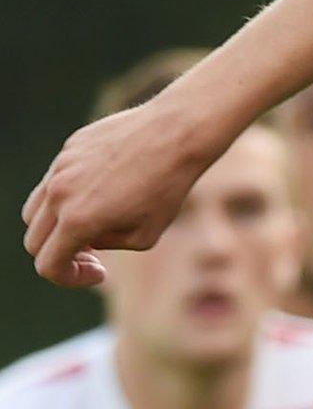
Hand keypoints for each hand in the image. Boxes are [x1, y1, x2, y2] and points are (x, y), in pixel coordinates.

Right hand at [22, 102, 217, 286]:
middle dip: (60, 254)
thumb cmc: (170, 186)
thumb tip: (85, 238)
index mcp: (77, 220)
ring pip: (36, 209)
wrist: (181, 131)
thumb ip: (105, 244)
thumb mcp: (144, 236)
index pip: (49, 265)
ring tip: (90, 222)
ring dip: (54, 225)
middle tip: (92, 253)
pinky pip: (56, 178)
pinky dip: (68, 194)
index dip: (69, 278)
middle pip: (35, 240)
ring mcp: (61, 166)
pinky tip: (104, 189)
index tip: (98, 272)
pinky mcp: (71, 146)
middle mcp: (60, 193)